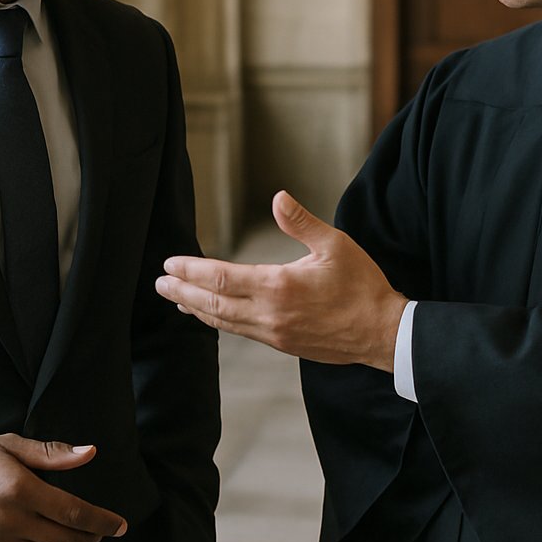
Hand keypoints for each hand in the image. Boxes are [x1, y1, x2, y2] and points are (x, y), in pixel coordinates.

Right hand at [0, 433, 126, 541]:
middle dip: (93, 539)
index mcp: (18, 488)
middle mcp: (9, 520)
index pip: (72, 512)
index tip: (120, 525)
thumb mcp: (9, 444)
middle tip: (103, 532)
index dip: (102, 521)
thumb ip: (52, 453)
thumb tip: (89, 453)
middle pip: (66, 540)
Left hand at [154, 190, 407, 369]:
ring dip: (196, 309)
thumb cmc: (362, 286)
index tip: (170, 263)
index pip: (221, 278)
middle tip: (159, 283)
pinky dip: (218, 322)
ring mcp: (273, 333)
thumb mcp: (334, 245)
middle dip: (182, 292)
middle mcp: (269, 314)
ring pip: (223, 322)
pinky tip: (211, 316)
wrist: (382, 333)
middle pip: (212, 304)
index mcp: (278, 286)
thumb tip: (277, 197)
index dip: (191, 271)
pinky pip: (240, 332)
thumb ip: (301, 222)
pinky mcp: (282, 344)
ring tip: (176, 298)